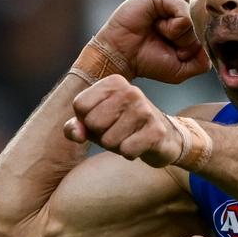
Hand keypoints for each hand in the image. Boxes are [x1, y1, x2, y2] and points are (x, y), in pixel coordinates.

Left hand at [64, 75, 182, 167]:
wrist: (163, 136)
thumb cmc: (121, 127)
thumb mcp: (93, 123)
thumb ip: (74, 127)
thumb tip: (77, 134)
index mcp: (114, 82)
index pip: (81, 105)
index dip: (86, 120)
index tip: (104, 118)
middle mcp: (131, 91)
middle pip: (93, 123)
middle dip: (101, 134)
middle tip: (117, 130)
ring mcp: (145, 110)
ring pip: (108, 140)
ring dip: (116, 146)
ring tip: (129, 137)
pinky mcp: (157, 131)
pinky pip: (126, 151)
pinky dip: (129, 154)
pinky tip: (140, 145)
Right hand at [95, 0, 209, 82]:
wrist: (121, 58)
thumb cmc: (148, 62)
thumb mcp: (182, 68)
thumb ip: (202, 61)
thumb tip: (213, 48)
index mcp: (183, 21)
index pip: (205, 30)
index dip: (194, 47)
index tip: (177, 54)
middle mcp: (177, 7)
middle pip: (201, 25)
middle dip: (187, 43)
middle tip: (166, 45)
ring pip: (192, 19)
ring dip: (178, 35)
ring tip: (158, 34)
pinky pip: (182, 11)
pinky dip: (172, 26)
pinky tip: (155, 26)